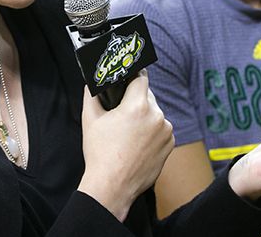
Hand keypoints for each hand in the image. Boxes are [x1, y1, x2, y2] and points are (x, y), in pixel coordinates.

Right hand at [77, 71, 174, 220]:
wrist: (112, 186)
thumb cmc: (100, 153)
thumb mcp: (90, 119)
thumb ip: (91, 94)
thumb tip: (91, 83)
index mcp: (138, 106)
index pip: (141, 77)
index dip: (134, 74)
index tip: (130, 75)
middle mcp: (156, 116)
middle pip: (148, 96)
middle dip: (136, 100)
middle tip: (122, 111)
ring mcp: (166, 131)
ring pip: (155, 114)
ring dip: (145, 117)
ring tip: (129, 132)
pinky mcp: (170, 145)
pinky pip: (161, 130)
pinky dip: (152, 132)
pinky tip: (138, 143)